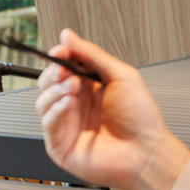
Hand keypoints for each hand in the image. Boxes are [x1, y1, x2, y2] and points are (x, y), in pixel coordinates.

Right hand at [36, 29, 189, 189]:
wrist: (147, 153)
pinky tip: (68, 104)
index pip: (62, 69)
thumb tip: (67, 36)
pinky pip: (46, 123)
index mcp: (88, 89)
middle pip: (47, 84)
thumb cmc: (140, 120)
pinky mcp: (60, 145)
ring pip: (43, 102)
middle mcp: (75, 106)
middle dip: (53, 74)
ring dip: (54, 91)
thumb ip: (91, 54)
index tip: (60, 51)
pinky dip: (54, 111)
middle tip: (64, 71)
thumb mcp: (120, 76)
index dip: (58, 58)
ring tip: (72, 89)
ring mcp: (67, 125)